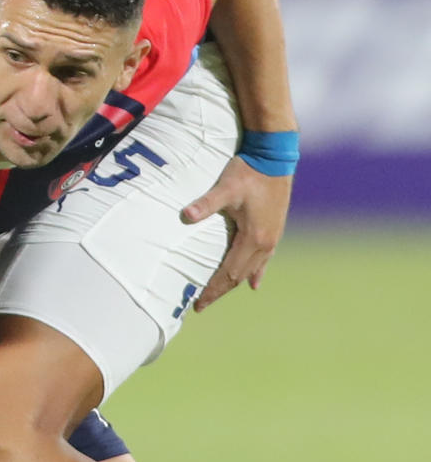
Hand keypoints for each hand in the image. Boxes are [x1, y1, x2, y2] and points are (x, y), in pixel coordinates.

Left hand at [182, 157, 291, 311]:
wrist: (275, 157)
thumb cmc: (249, 171)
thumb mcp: (225, 187)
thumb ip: (206, 203)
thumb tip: (185, 215)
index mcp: (253, 238)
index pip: (229, 274)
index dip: (213, 290)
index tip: (198, 304)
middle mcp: (265, 243)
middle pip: (239, 276)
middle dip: (220, 291)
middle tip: (201, 305)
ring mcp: (273, 237)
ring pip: (251, 269)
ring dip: (235, 283)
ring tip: (219, 294)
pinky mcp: (275, 229)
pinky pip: (265, 259)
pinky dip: (256, 272)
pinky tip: (254, 283)